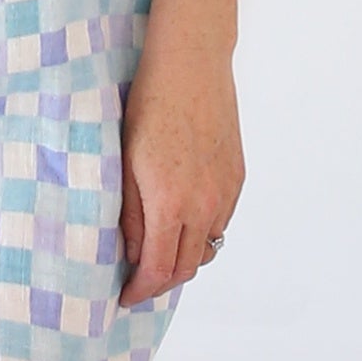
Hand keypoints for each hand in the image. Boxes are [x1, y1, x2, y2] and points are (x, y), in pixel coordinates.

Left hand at [118, 0, 244, 307]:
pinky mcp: (237, 176)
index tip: (124, 296)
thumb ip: (131, 215)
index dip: (141, 291)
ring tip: (158, 253)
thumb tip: (134, 253)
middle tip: (137, 281)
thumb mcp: (124, 163)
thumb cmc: (148, 106)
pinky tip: (183, 221)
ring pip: (208, 248)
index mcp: (172, 206)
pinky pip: (221, 222)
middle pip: (187, 268)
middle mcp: (205, 206)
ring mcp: (225, 192)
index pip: (160, 271)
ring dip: (184, 259)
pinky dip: (202, 233)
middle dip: (161, 282)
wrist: (190, 64)